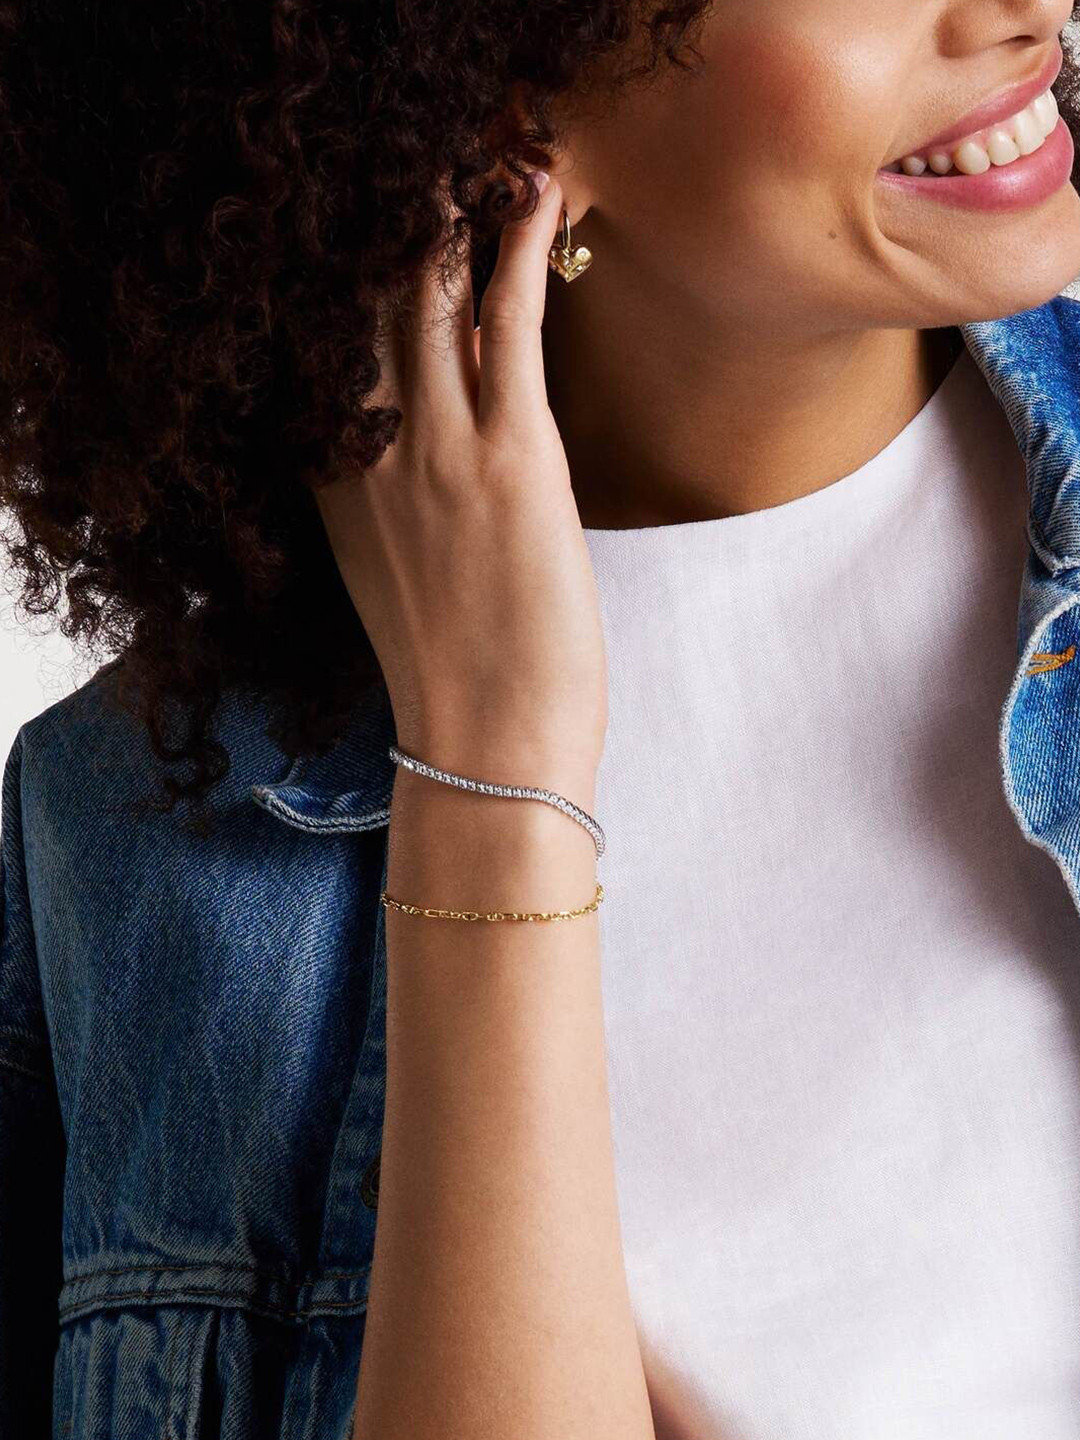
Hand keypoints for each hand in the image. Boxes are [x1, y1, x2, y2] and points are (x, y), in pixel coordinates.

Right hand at [313, 174, 607, 789]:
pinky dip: (515, 248)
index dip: (356, 276)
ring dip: (449, 210)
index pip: (336, 348)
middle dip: (392, 223)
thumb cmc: (458, 676)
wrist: (486, 749)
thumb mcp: (401, 574)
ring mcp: (432, 450)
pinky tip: (531, 189)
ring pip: (425, 292)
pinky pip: (502, 324)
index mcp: (337, 480)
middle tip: (423, 161)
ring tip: (475, 149)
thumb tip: (439, 433)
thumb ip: (400, 495)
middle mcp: (367, 451)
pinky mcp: (507, 459)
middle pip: (365, 301)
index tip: (382, 227)